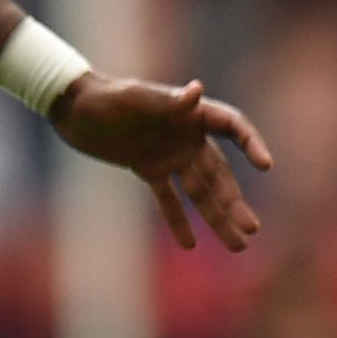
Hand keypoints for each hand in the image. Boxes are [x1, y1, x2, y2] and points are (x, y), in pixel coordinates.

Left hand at [49, 74, 274, 250]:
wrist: (71, 107)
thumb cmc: (103, 96)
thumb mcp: (132, 98)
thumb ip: (165, 101)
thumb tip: (197, 91)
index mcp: (190, 112)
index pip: (232, 126)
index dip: (251, 144)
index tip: (265, 165)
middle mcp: (186, 135)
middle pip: (220, 173)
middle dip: (235, 203)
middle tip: (252, 231)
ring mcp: (169, 154)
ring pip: (200, 191)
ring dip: (217, 218)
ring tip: (238, 246)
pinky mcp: (148, 168)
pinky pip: (169, 199)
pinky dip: (179, 221)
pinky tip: (191, 245)